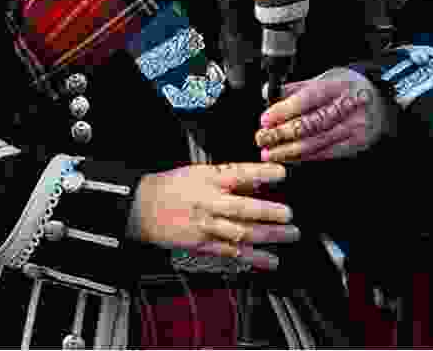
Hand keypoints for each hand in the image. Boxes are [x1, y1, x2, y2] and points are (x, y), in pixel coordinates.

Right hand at [125, 162, 299, 269]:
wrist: (143, 208)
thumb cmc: (172, 187)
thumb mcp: (199, 172)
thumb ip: (228, 177)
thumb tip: (256, 180)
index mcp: (208, 179)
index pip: (238, 173)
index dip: (261, 173)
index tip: (281, 173)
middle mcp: (208, 203)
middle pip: (242, 209)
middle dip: (268, 212)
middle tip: (289, 214)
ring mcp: (205, 226)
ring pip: (241, 233)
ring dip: (268, 236)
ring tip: (289, 235)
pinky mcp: (202, 245)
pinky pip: (231, 253)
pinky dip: (253, 258)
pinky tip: (270, 260)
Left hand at [255, 68, 396, 162]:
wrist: (380, 100)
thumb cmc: (348, 87)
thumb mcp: (324, 78)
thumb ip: (295, 88)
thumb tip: (268, 93)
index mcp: (337, 86)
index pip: (308, 99)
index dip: (285, 110)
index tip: (266, 119)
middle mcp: (347, 108)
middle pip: (311, 124)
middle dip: (282, 134)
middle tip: (262, 138)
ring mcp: (353, 128)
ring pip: (317, 142)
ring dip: (289, 150)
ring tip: (270, 153)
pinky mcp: (355, 144)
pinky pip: (325, 153)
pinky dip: (304, 157)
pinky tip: (289, 158)